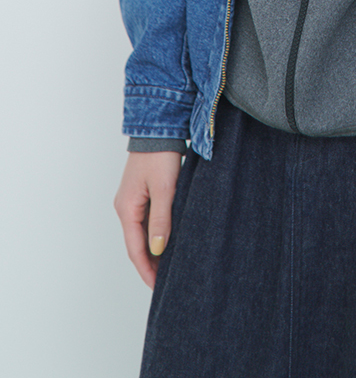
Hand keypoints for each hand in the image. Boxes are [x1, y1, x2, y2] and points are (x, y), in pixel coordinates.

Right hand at [114, 151, 182, 288]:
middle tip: (166, 280)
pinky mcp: (141, 193)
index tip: (158, 286)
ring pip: (142, 232)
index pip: (135, 249)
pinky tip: (168, 239)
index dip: (147, 270)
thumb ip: (161, 220)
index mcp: (127, 209)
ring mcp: (133, 200)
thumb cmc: (160, 156)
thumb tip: (157, 250)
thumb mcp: (164, 189)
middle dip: (150, 263)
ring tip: (169, 264)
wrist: (158, 128)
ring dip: (153, 249)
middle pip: (136, 244)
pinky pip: (146, 220)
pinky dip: (156, 233)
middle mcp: (126, 207)